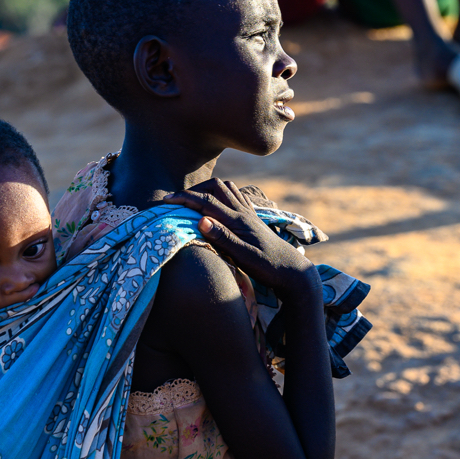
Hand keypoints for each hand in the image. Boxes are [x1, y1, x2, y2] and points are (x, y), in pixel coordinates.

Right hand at [163, 179, 317, 295]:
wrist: (294, 272)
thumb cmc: (269, 268)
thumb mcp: (244, 257)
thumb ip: (223, 238)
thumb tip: (201, 219)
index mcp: (238, 221)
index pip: (207, 201)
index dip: (185, 197)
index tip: (166, 200)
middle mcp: (244, 213)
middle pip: (217, 187)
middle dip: (195, 189)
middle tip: (177, 200)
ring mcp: (250, 215)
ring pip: (227, 188)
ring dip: (209, 189)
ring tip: (194, 199)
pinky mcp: (254, 219)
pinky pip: (237, 197)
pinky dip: (223, 194)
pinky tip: (218, 203)